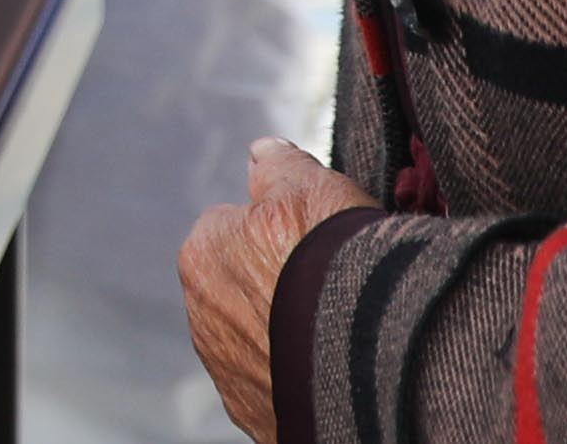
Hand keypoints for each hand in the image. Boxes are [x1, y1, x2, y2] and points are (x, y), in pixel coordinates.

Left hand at [179, 138, 367, 440]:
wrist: (364, 358)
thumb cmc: (332, 262)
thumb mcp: (310, 186)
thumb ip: (279, 165)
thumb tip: (263, 152)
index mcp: (202, 254)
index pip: (231, 227)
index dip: (277, 228)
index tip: (312, 237)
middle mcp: (202, 317)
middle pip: (242, 285)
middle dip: (276, 282)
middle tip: (328, 280)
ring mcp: (228, 373)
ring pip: (258, 338)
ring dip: (286, 332)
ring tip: (337, 325)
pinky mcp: (257, 415)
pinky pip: (277, 383)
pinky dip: (299, 374)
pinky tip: (333, 363)